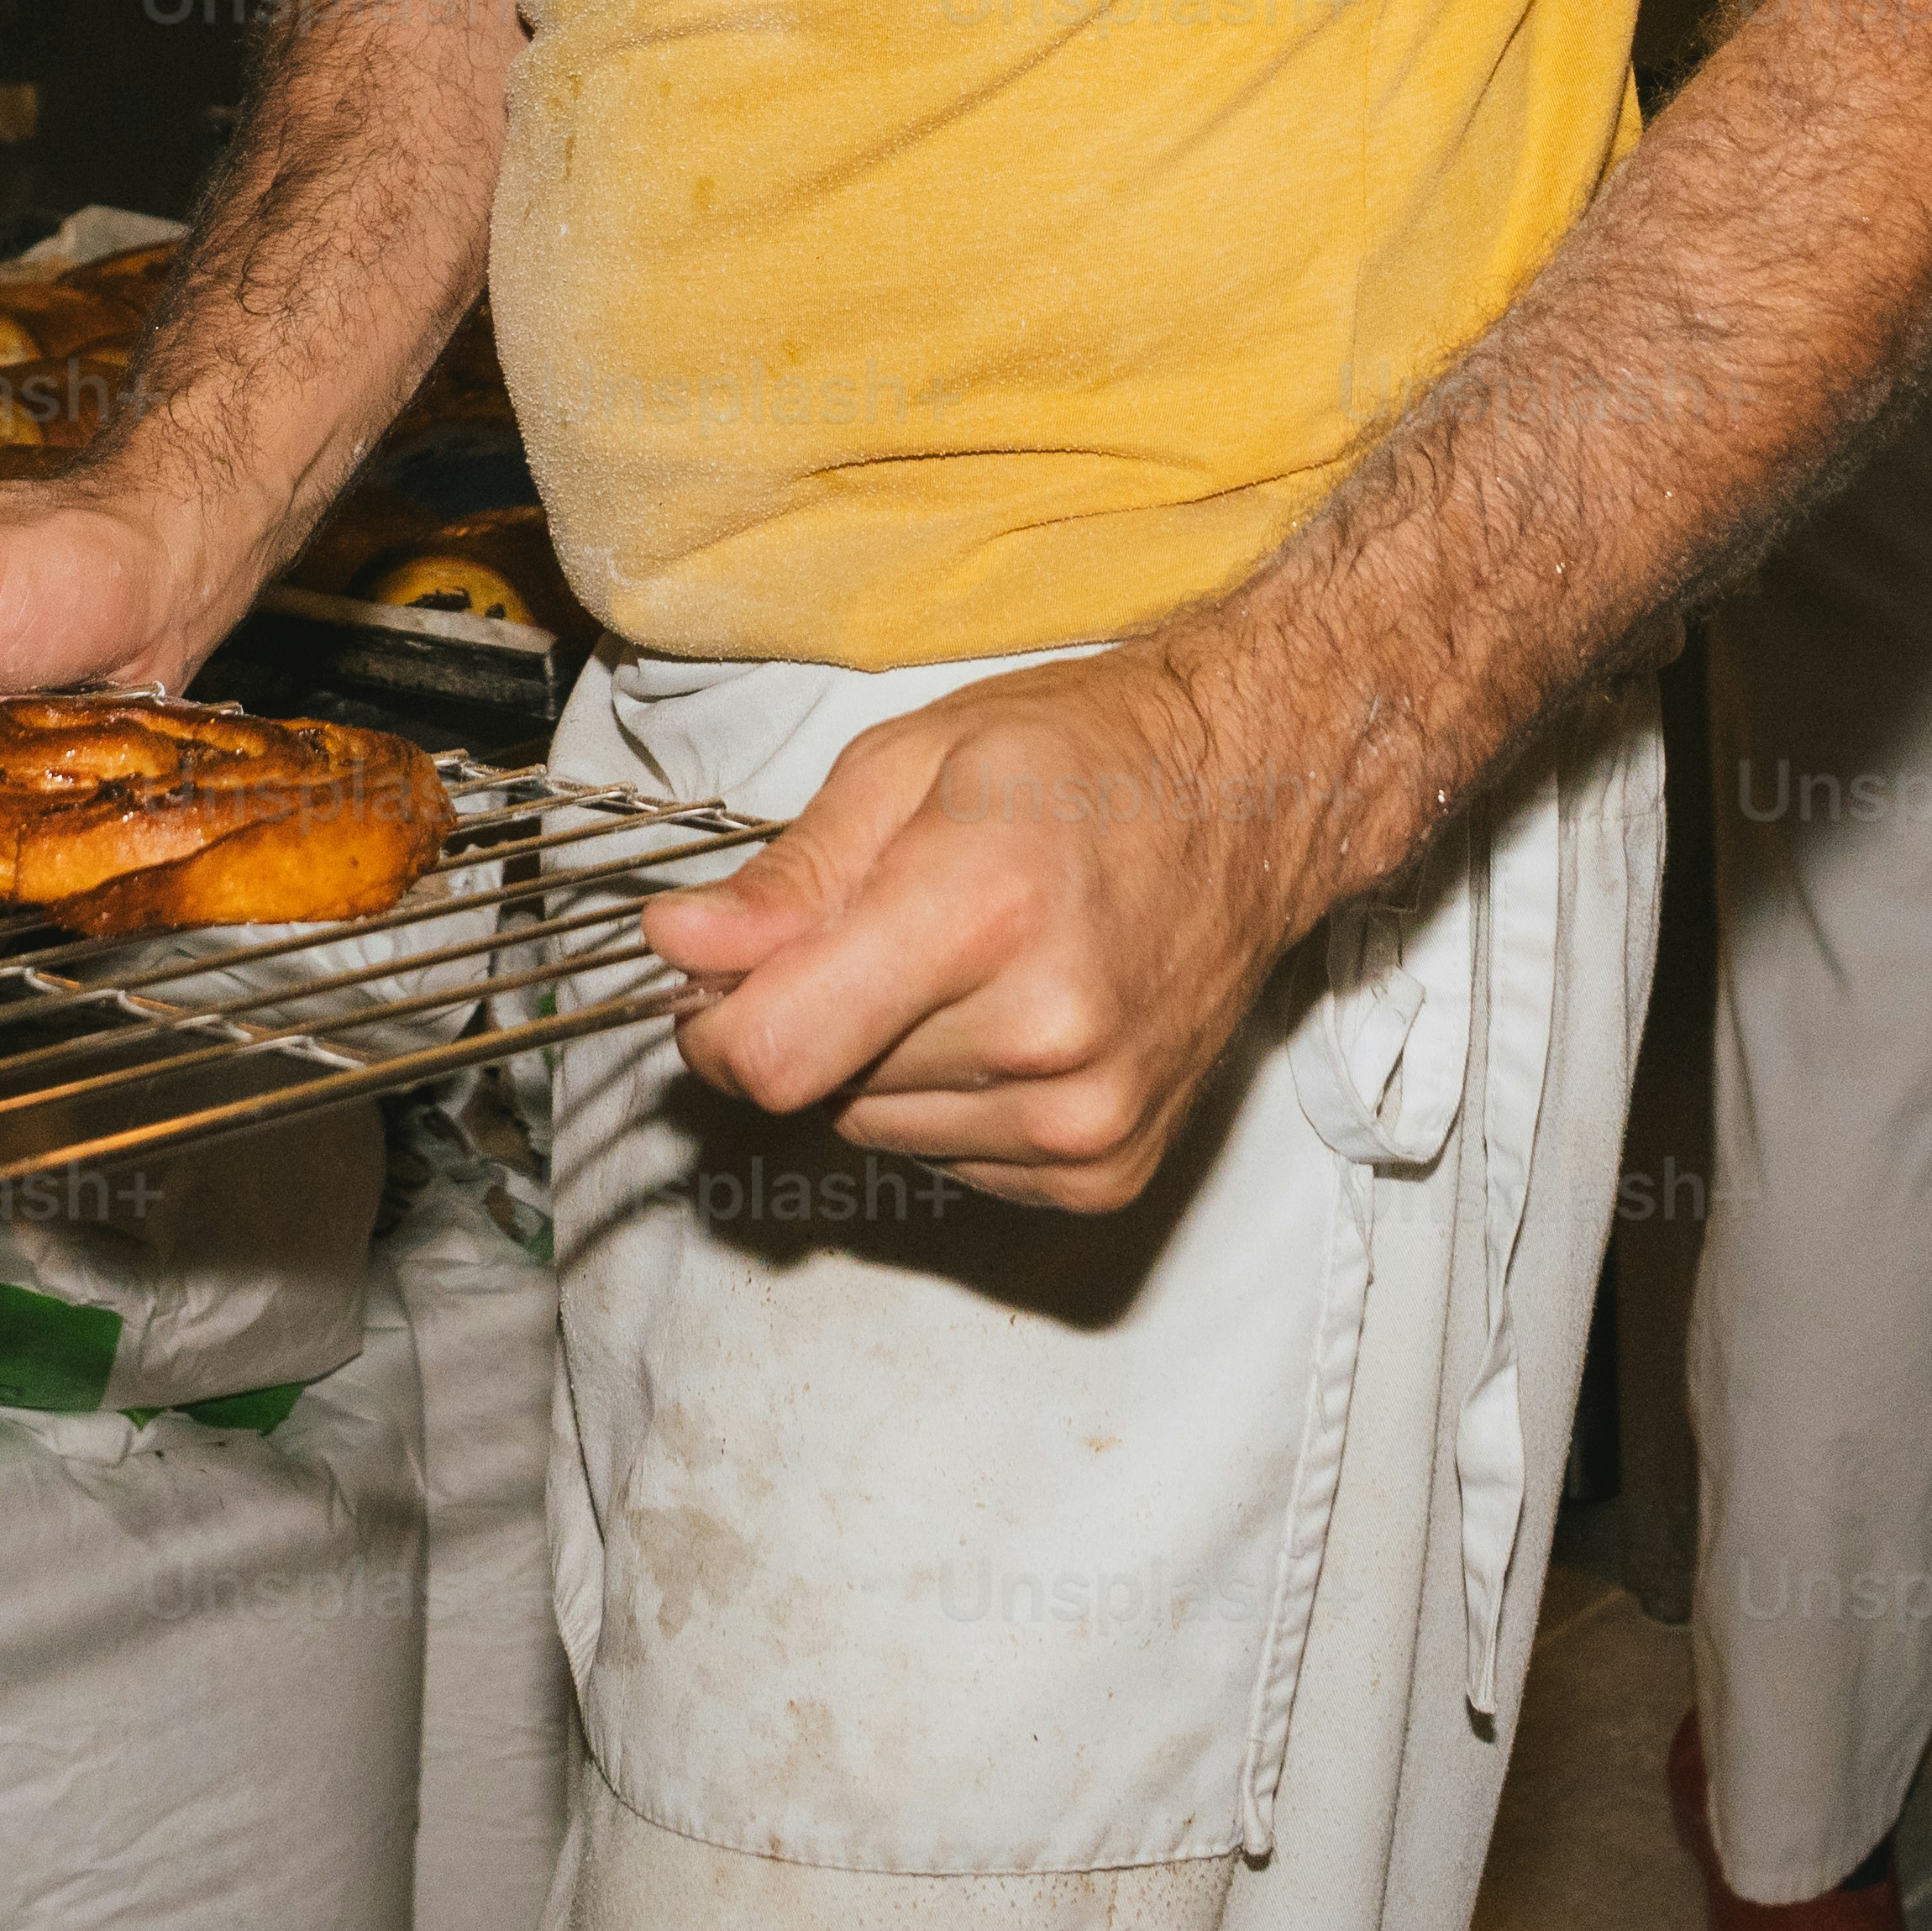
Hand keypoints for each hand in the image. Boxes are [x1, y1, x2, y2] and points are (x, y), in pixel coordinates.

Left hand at [635, 641, 1351, 1214]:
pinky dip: (954, 1099)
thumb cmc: (1082, 760)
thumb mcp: (909, 762)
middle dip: (815, 1017)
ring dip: (883, 1063)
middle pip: (818, 1090)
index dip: (715, 1026)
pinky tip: (1014, 1016)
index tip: (723, 976)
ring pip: (878, 1130)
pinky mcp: (1107, 1170)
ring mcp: (1085, 1117)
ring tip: (968, 963)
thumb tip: (675, 946)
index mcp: (979, 909)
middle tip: (888, 928)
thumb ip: (788, 877)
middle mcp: (1041, 1034)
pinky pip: (952, 1161)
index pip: (772, 1056)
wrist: (1256, 799)